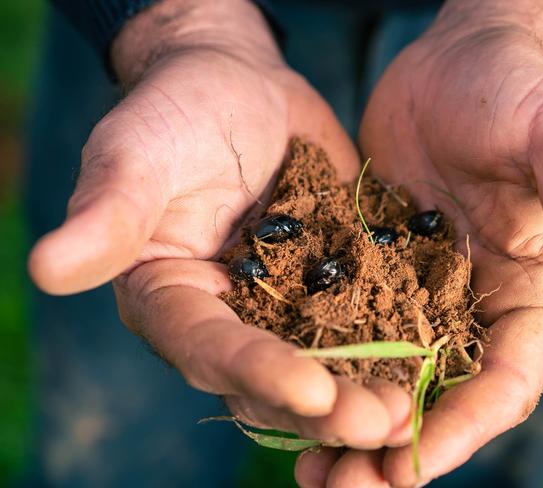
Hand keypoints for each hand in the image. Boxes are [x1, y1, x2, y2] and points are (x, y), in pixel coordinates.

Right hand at [28, 0, 409, 448]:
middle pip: (274, 377)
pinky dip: (398, 342)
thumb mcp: (140, 154)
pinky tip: (440, 360)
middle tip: (381, 423)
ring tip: (415, 410)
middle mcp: (230, 317)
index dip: (257, 372)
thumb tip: (43, 266)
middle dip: (326, 404)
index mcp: (174, 300)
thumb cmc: (177, 110)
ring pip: (326, 361)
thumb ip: (108, 214)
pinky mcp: (333, 281)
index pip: (209, 349)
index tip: (310, 391)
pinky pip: (366, 317)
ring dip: (368, 389)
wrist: (239, 85)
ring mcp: (287, 304)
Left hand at [296, 0, 542, 484]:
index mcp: (532, 297)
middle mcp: (477, 307)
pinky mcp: (376, 267)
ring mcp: (422, 292)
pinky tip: (284, 390)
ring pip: (387, 377)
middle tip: (337, 485)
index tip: (406, 468)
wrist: (456, 62)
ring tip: (305, 466)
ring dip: (350, 424)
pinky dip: (323, 368)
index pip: (503, 384)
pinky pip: (348, 328)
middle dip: (392, 449)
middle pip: (438, 398)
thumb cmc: (518, 90)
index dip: (459, 430)